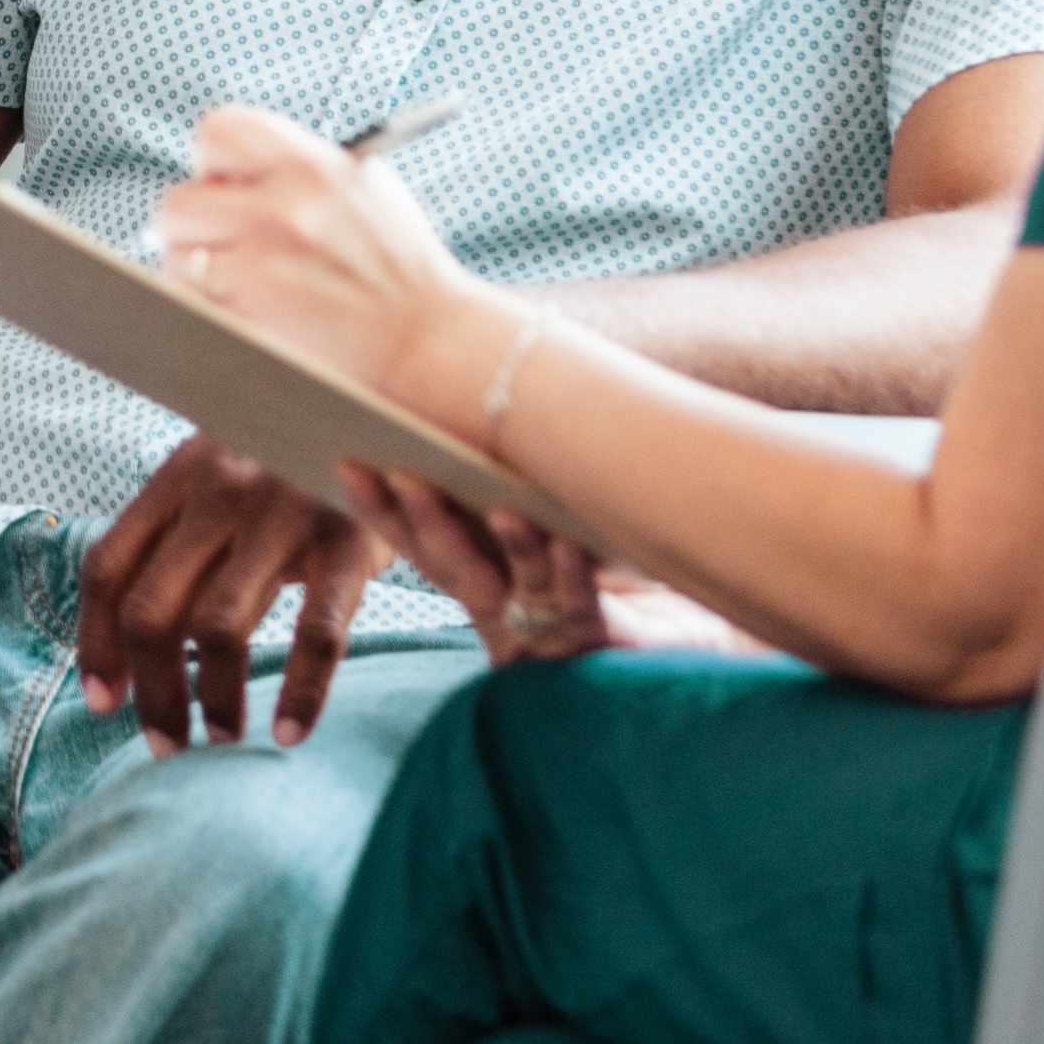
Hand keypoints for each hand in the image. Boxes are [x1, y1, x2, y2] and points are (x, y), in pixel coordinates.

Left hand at [76, 436, 388, 753]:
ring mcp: (282, 514)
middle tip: (167, 743)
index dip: (94, 644)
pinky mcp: (347, 541)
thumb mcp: (223, 472)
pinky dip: (301, 692)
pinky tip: (290, 732)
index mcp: (177, 476)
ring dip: (214, 698)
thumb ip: (179, 534)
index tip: (104, 703)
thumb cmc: (292, 457)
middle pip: (152, 610)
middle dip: (152, 690)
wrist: (386, 403)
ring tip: (222, 736)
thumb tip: (126, 638)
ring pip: (219, 628)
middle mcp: (219, 491)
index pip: (108, 568)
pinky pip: (316, 633)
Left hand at [157, 105, 488, 401]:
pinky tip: (242, 313)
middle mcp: (282, 210)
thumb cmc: (398, 266)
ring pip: (176, 259)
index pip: (219, 130)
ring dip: (195, 272)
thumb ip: (295, 168)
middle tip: (219, 241)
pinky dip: (205, 311)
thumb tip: (222, 167)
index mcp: (312, 166)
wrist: (429, 341)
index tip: (222, 182)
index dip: (213, 159)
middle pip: (177, 203)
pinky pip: (190, 307)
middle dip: (192, 225)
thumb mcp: (363, 188)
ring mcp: (262, 268)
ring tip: (239, 283)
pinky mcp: (252, 321)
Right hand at [333, 466, 752, 664]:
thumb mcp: (565, 528)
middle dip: (424, 520)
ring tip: (498, 507)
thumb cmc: (626, 580)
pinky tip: (569, 544)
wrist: (697, 646)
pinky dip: (573, 572)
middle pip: (452, 564)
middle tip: (397, 474)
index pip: (422, 543)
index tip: (346, 463)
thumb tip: (479, 396)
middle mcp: (509, 608)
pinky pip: (583, 604)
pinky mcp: (601, 645)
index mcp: (487, 583)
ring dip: (504, 544)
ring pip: (514, 583)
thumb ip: (520, 489)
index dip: (382, 510)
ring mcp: (551, 629)